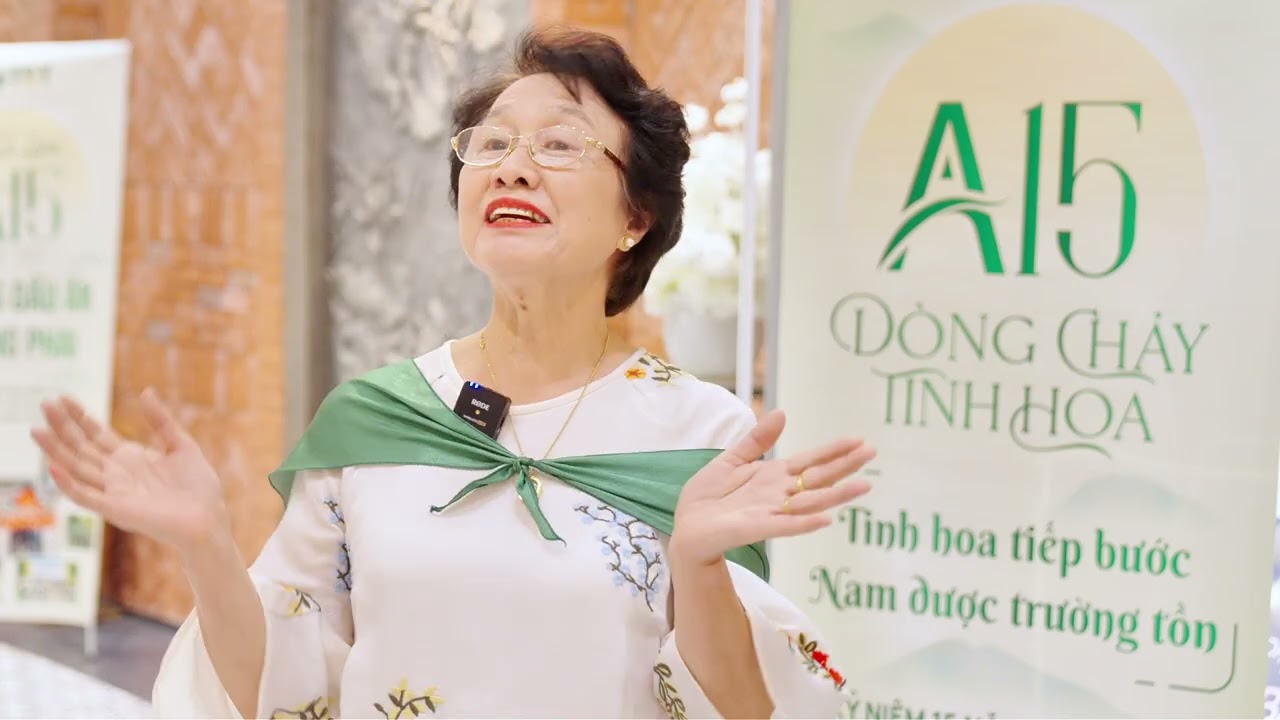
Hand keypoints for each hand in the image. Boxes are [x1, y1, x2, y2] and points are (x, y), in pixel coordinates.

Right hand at [29, 389, 229, 553]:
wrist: (209, 517)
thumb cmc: (198, 487)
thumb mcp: (181, 445)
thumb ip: (161, 421)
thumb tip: (145, 392)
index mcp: (129, 458)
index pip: (96, 435)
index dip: (80, 417)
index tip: (63, 398)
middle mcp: (116, 474)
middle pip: (81, 448)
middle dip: (63, 427)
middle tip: (44, 404)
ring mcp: (114, 491)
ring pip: (77, 468)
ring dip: (56, 451)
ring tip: (37, 430)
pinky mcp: (116, 509)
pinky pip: (86, 496)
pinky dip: (69, 484)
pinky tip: (54, 467)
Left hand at [670, 410, 873, 567]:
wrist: (686, 525)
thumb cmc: (708, 496)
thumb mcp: (732, 459)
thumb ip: (757, 440)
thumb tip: (783, 413)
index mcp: (774, 476)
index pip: (811, 461)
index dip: (834, 450)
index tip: (859, 440)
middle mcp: (780, 494)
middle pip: (819, 478)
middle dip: (845, 466)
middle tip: (872, 452)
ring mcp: (771, 512)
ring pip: (811, 502)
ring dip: (837, 495)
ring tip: (864, 486)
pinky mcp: (757, 528)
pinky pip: (786, 526)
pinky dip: (806, 522)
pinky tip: (826, 519)